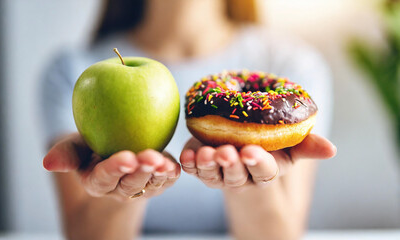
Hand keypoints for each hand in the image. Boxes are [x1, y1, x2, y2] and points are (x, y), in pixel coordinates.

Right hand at [43, 133, 180, 200]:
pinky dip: (171, 174)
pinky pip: (166, 181)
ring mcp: (140, 187)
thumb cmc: (92, 144)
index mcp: (97, 181)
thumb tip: (48, 163)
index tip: (126, 158)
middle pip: (130, 184)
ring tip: (164, 163)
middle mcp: (119, 189)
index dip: (115, 169)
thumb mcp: (76, 145)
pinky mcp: (157, 181)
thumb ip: (66, 153)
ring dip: (158, 174)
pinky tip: (176, 166)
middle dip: (141, 172)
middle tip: (150, 158)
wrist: (114, 148)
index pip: (104, 177)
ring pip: (150, 185)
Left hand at [180, 134, 335, 190]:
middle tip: (227, 152)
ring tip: (205, 153)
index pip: (265, 171)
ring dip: (208, 165)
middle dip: (231, 165)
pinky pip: (194, 169)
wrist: (245, 142)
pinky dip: (188, 163)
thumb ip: (307, 146)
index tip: (251, 152)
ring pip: (213, 175)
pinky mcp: (202, 167)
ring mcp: (220, 174)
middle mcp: (243, 177)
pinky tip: (185, 153)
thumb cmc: (271, 142)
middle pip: (237, 175)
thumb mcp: (291, 143)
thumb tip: (332, 149)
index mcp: (266, 171)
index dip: (258, 163)